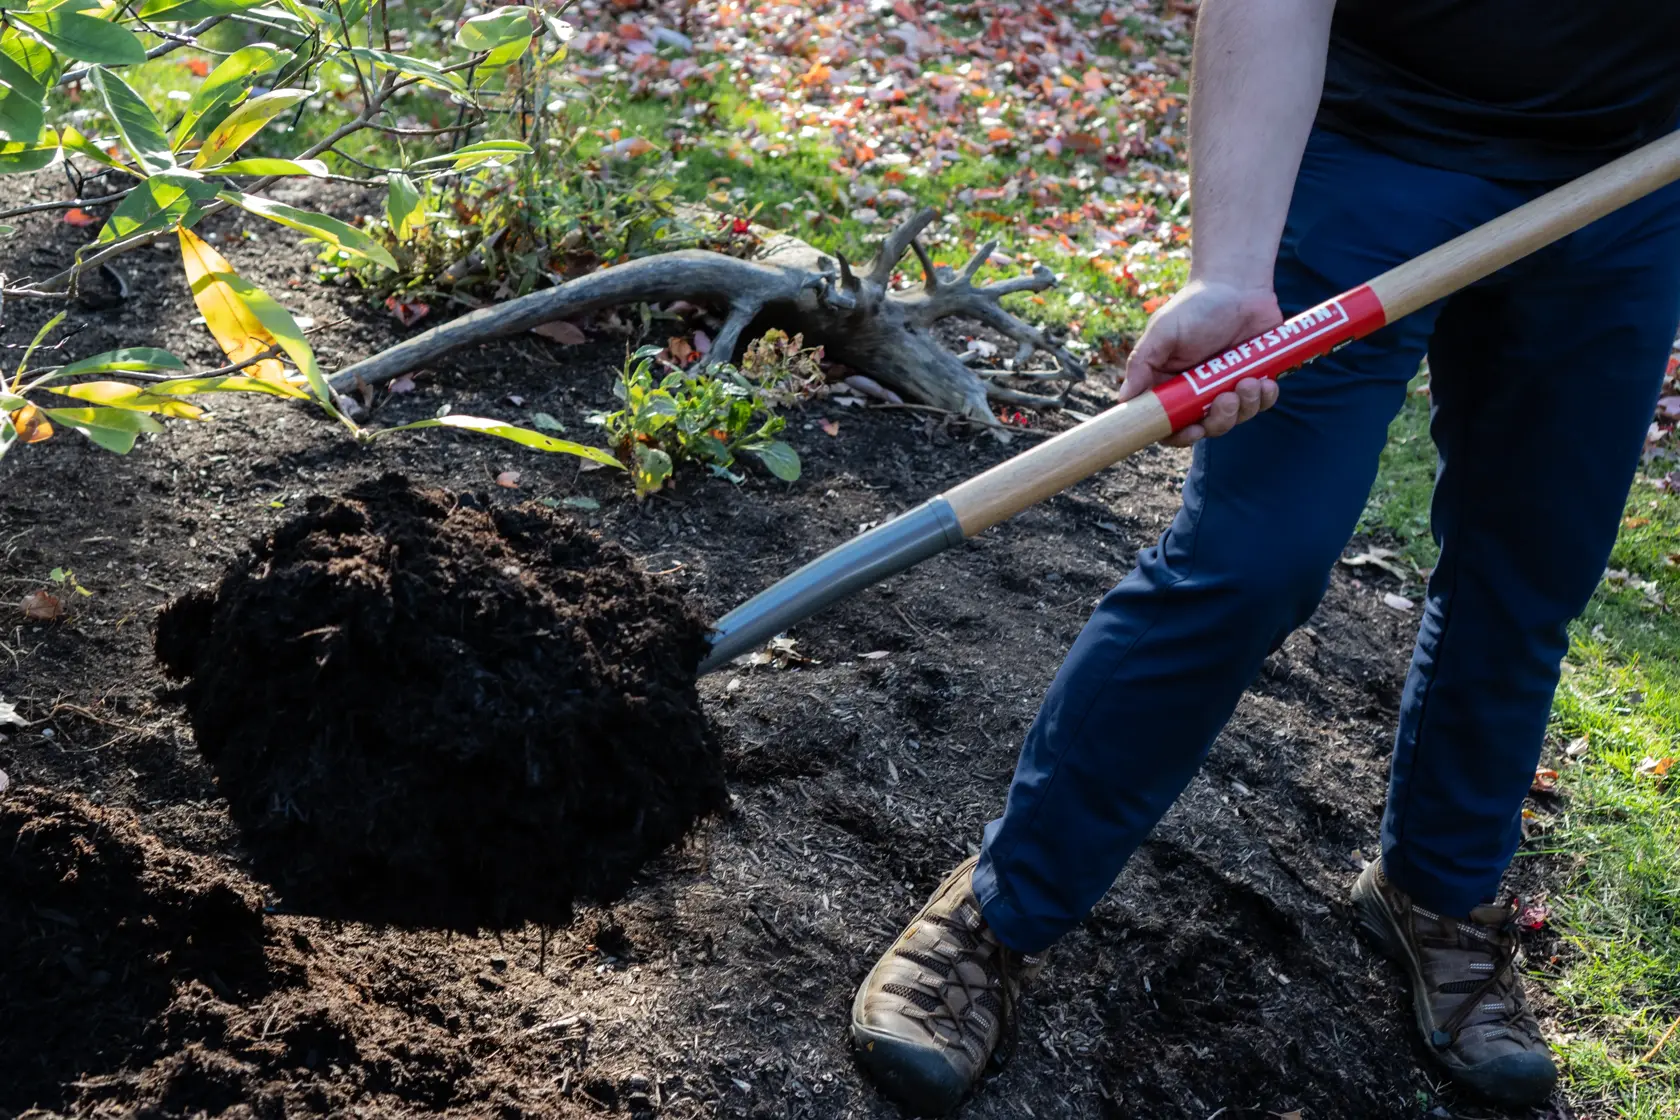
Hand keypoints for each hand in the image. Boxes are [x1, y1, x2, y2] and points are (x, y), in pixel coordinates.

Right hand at [1119, 278, 1283, 446]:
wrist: (1238, 284)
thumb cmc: (1195, 305)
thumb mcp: (1163, 331)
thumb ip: (1142, 363)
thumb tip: (1124, 398)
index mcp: (1169, 384)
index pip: (1169, 424)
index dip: (1180, 435)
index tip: (1192, 430)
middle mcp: (1196, 392)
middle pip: (1206, 427)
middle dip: (1219, 420)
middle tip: (1226, 400)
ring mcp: (1226, 387)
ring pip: (1235, 418)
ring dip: (1245, 407)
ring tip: (1249, 381)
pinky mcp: (1255, 380)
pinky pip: (1261, 404)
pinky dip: (1265, 399)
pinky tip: (1265, 382)